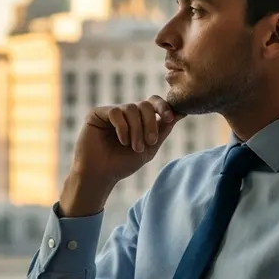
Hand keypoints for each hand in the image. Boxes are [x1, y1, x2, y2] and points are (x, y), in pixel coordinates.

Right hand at [59, 96, 184, 216]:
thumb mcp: (149, 148)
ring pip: (131, 108)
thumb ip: (163, 130)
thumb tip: (181, 112)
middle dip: (150, 124)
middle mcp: (125, 113)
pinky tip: (122, 141)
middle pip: (145, 105)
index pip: (153, 102)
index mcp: (138, 119)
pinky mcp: (96, 113)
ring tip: (134, 147)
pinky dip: (122, 128)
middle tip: (151, 142)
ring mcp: (111, 112)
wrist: (100, 175)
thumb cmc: (122, 164)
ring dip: (137, 130)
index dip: (163, 106)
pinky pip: (115, 112)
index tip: (171, 118)